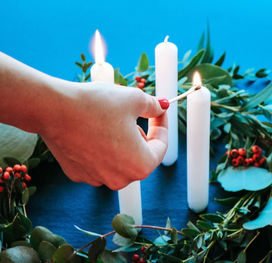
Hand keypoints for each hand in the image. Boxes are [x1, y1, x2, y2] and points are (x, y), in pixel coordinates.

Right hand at [40, 82, 168, 189]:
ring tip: (112, 119)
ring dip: (121, 141)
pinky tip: (92, 129)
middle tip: (137, 113)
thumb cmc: (97, 104)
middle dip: (142, 134)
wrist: (52, 109)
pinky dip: (101, 147)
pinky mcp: (78, 174)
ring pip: (119, 159)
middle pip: (140, 155)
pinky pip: (98, 161)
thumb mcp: (134, 99)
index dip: (163, 125)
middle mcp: (120, 180)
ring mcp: (97, 179)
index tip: (160, 112)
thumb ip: (154, 106)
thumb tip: (161, 107)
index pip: (161, 146)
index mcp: (140, 166)